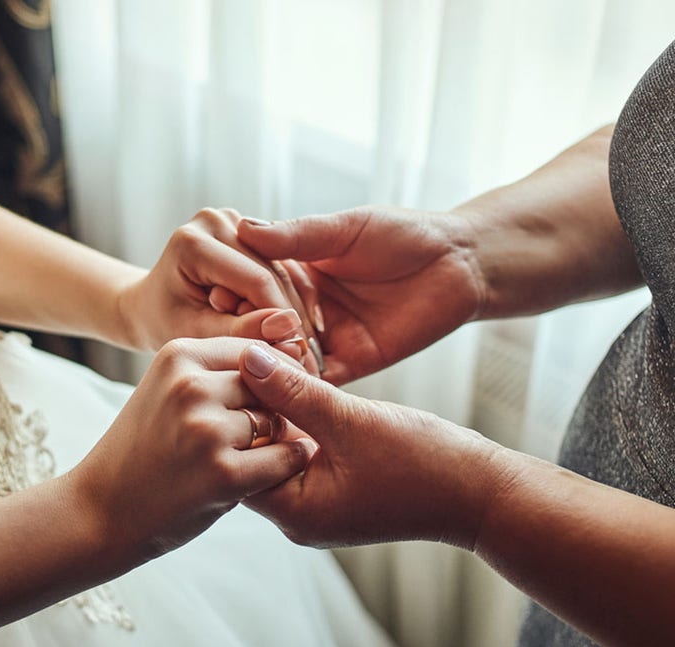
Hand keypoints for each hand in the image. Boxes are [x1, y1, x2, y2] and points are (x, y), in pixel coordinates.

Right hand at [67, 338, 315, 562]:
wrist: (99, 512)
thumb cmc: (144, 450)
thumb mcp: (169, 391)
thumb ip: (219, 373)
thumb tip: (290, 355)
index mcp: (178, 356)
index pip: (254, 351)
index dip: (268, 379)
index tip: (262, 404)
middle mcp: (191, 387)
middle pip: (269, 386)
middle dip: (270, 411)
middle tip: (247, 439)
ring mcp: (206, 431)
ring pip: (277, 423)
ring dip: (272, 443)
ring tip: (237, 460)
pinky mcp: (223, 474)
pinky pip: (283, 460)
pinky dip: (283, 468)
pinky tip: (260, 477)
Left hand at [116, 209, 319, 372]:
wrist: (151, 303)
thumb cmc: (163, 322)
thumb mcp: (195, 333)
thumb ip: (238, 331)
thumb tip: (288, 330)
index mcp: (194, 242)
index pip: (255, 281)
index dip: (282, 321)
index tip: (301, 357)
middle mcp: (216, 220)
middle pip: (272, 273)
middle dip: (292, 320)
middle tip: (313, 363)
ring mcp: (235, 220)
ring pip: (283, 270)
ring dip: (298, 311)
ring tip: (310, 353)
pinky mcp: (249, 229)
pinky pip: (281, 266)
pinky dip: (292, 298)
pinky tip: (304, 331)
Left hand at [236, 343, 508, 548]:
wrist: (483, 492)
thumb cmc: (424, 464)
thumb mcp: (351, 420)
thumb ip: (295, 391)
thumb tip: (247, 359)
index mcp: (294, 512)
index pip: (233, 461)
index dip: (230, 412)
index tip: (233, 367)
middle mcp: (298, 514)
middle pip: (252, 454)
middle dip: (251, 407)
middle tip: (248, 358)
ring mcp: (317, 502)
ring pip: (278, 447)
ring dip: (277, 408)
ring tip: (274, 361)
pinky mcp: (336, 486)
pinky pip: (303, 448)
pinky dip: (300, 418)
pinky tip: (301, 379)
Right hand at [237, 207, 484, 383]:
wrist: (461, 263)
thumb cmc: (405, 234)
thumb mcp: (345, 229)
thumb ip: (297, 236)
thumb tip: (243, 228)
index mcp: (298, 271)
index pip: (253, 287)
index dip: (234, 293)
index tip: (213, 298)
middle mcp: (307, 308)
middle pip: (265, 327)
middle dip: (247, 335)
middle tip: (227, 343)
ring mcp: (328, 338)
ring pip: (287, 358)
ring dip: (270, 363)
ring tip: (248, 370)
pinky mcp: (354, 363)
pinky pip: (321, 382)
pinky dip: (302, 387)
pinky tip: (282, 389)